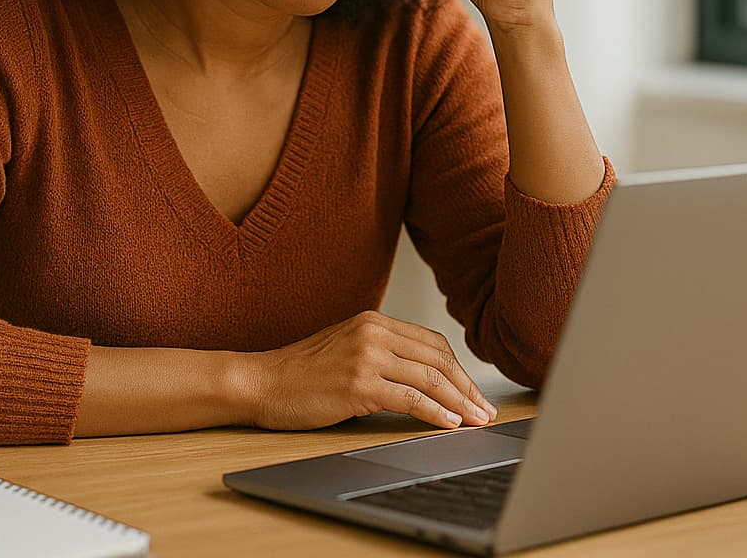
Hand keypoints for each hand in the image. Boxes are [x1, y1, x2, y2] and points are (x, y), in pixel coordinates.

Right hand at [242, 310, 497, 430]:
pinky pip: (410, 398)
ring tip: (476, 421)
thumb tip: (423, 378)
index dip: (459, 370)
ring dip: (460, 403)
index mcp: (373, 321)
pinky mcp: (358, 383)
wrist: (261, 382)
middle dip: (467, 388)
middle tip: (486, 411)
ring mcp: (366, 356)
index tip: (474, 392)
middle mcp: (373, 332)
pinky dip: (435, 412)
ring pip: (430, 378)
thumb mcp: (346, 349)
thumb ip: (381, 353)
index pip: (432, 343)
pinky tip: (450, 423)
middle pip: (438, 359)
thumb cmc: (300, 373)